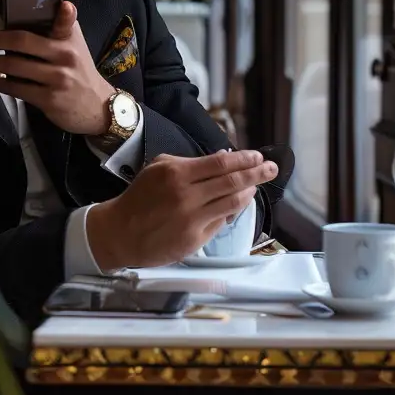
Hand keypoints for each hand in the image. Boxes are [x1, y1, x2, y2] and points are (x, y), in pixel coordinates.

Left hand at [0, 1, 115, 135]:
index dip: (66, 14)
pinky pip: (18, 89)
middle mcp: (65, 57)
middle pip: (23, 43)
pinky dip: (0, 84)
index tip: (65, 6)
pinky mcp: (50, 100)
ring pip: (14, 67)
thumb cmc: (78, 71)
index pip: (67, 23)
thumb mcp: (74, 47)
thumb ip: (57, 30)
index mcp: (69, 40)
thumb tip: (26, 12)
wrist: (98, 107)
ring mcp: (57, 79)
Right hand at [84, 149, 278, 273]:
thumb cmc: (141, 196)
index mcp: (177, 173)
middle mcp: (187, 195)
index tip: (259, 156)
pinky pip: (222, 221)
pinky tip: (239, 203)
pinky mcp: (196, 238)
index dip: (244, 159)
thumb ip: (189, 163)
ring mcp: (193, 218)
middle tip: (272, 168)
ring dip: (249, 192)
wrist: (122, 230)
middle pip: (232, 181)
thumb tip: (223, 159)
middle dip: (256, 173)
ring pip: (233, 203)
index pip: (220, 163)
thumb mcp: (158, 169)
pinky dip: (234, 211)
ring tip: (258, 185)